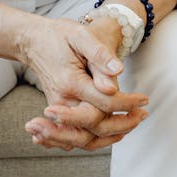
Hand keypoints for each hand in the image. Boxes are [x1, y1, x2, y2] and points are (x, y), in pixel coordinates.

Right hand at [22, 15, 147, 150]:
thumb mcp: (80, 35)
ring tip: (132, 124)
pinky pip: (74, 137)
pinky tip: (112, 135)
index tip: (144, 99)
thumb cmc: (58, 36)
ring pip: (85, 138)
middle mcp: (62, 100)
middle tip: (142, 115)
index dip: (128, 103)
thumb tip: (117, 73)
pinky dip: (93, 141)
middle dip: (123, 124)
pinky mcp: (59, 113)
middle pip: (95, 127)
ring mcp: (59, 109)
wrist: (33, 42)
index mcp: (70, 82)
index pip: (104, 104)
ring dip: (111, 136)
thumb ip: (99, 54)